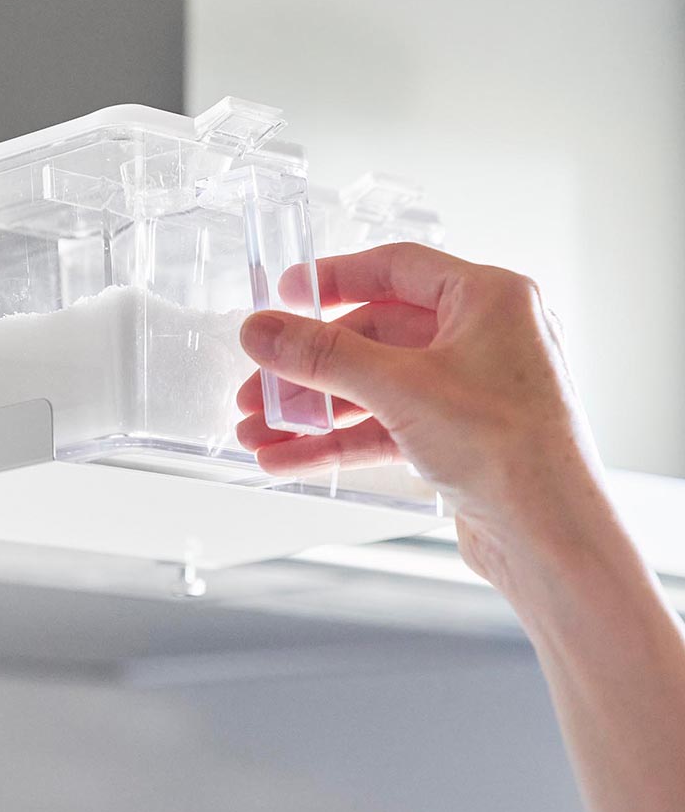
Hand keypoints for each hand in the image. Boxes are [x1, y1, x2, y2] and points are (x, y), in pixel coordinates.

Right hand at [236, 242, 615, 595]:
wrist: (552, 543)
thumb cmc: (512, 452)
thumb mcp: (400, 388)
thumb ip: (323, 357)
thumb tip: (263, 330)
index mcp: (489, 300)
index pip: (397, 269)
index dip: (335, 278)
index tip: (286, 293)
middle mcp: (483, 338)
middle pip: (374, 336)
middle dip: (310, 368)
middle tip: (260, 384)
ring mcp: (469, 390)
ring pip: (373, 387)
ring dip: (314, 411)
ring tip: (259, 432)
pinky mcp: (456, 438)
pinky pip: (384, 426)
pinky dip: (337, 442)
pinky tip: (288, 460)